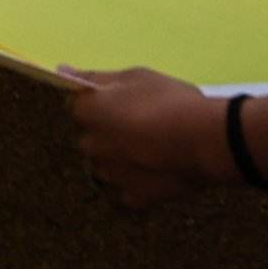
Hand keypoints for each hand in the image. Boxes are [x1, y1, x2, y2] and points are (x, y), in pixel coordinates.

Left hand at [59, 68, 230, 205]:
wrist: (205, 140)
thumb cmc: (169, 100)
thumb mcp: (135, 76)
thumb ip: (96, 78)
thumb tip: (62, 70)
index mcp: (88, 113)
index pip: (78, 106)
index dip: (100, 103)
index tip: (122, 103)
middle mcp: (91, 146)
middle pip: (92, 137)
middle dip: (108, 132)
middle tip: (142, 124)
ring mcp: (111, 176)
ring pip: (107, 165)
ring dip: (120, 159)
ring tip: (153, 149)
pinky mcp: (134, 197)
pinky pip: (128, 188)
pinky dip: (138, 181)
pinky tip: (158, 171)